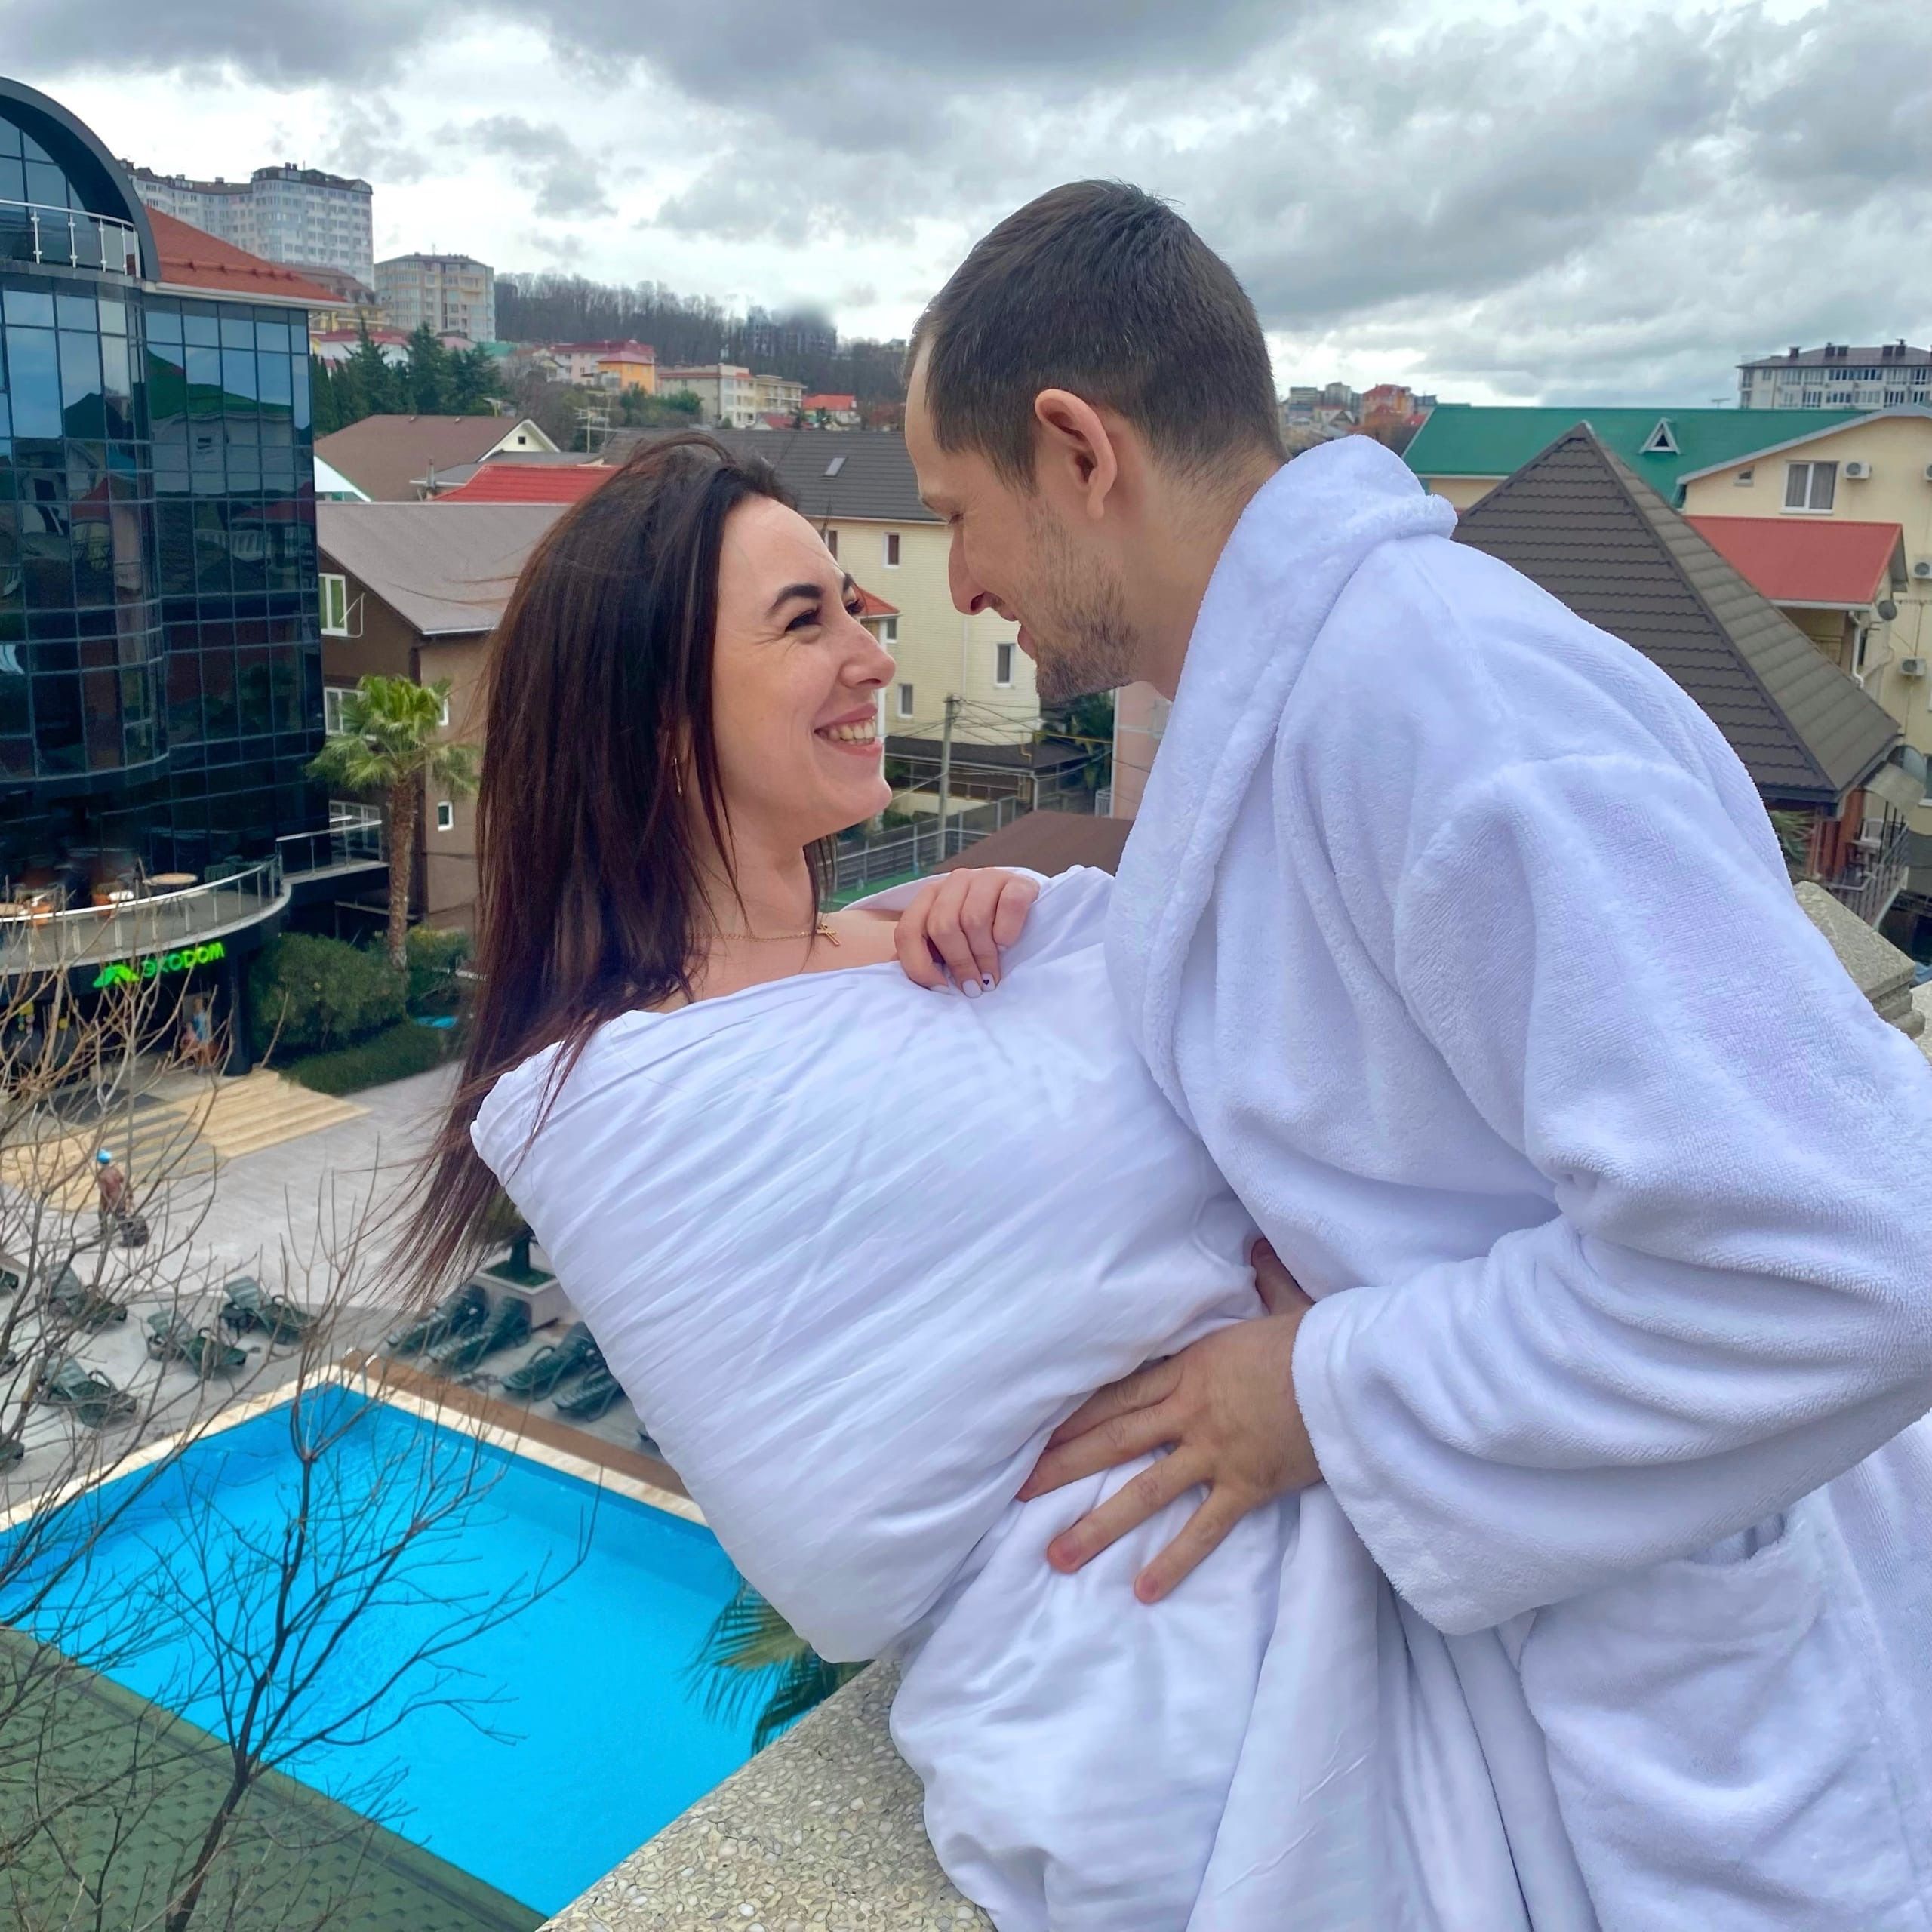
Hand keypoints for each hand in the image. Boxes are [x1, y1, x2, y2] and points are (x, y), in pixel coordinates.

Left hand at [894, 868, 1039, 995]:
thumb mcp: (951, 944)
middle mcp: (955, 882)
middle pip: (942, 926)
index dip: (919, 965)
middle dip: (959, 963)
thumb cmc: (984, 933)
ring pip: (974, 918)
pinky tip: (1006, 944)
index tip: (942, 988)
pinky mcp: (1018, 881)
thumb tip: (928, 986)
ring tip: (990, 975)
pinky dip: (1007, 931)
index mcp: (929, 897)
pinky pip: (1009, 905)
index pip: (907, 931)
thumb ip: (930, 956)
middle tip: (973, 987)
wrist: (1027, 907)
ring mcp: (986, 877)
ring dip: (983, 954)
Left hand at [1017, 1240, 1318, 1601]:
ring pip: (1143, 1492)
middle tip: (1018, 1491)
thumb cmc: (1321, 1338)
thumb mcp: (1286, 1301)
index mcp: (1191, 1368)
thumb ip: (1264, 1278)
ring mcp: (1214, 1452)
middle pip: (1112, 1440)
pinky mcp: (1245, 1486)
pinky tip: (1142, 1591)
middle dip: (1062, 1467)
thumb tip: (1258, 1246)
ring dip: (1097, 1525)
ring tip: (1056, 1555)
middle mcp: (1190, 1412)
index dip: (1074, 1415)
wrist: (1353, 1373)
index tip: (1036, 1433)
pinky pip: (1202, 1529)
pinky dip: (1173, 1562)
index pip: (1117, 1395)